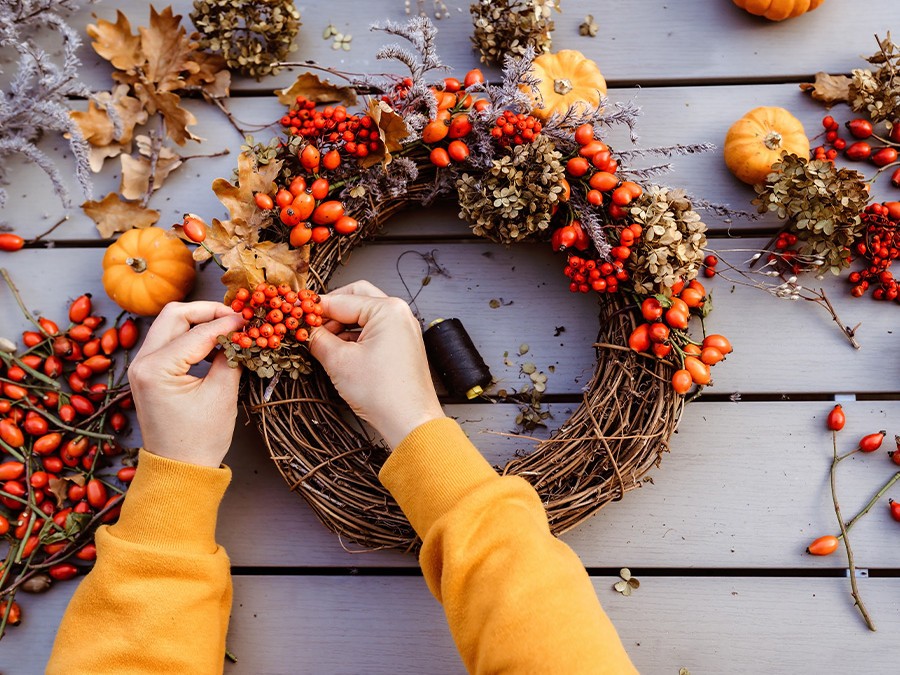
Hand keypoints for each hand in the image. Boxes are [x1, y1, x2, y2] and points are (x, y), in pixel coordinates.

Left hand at [128, 302, 245, 467]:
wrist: (179, 469)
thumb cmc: (200, 440)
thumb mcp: (222, 395)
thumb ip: (231, 356)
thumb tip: (240, 332)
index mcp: (156, 368)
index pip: (198, 332)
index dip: (227, 322)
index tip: (250, 319)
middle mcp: (142, 362)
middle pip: (174, 314)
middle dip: (207, 311)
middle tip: (236, 316)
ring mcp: (142, 366)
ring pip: (170, 324)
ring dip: (199, 321)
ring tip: (228, 328)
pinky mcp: (148, 372)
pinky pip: (169, 340)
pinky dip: (191, 335)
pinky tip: (214, 343)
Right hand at [308, 281, 444, 448]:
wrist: (410, 422)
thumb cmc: (385, 394)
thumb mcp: (339, 362)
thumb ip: (318, 339)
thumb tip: (305, 330)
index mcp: (388, 310)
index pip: (342, 300)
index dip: (315, 308)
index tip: (297, 314)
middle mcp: (399, 314)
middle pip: (356, 299)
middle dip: (331, 312)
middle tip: (311, 326)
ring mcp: (403, 330)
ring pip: (364, 316)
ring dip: (341, 326)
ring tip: (322, 343)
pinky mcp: (401, 345)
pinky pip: (373, 331)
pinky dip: (354, 337)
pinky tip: (339, 351)